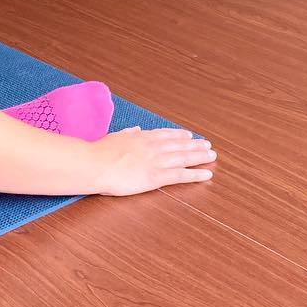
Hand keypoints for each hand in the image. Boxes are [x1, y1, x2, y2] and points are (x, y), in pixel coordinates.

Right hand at [90, 127, 215, 195]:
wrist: (95, 164)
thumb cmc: (99, 152)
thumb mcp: (114, 136)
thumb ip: (127, 133)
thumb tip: (134, 129)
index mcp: (141, 137)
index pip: (165, 135)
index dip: (179, 136)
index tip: (189, 135)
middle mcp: (152, 147)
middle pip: (179, 145)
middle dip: (195, 145)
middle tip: (207, 145)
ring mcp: (155, 161)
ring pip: (183, 157)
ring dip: (199, 156)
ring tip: (211, 156)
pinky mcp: (155, 177)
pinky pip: (180, 175)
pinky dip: (195, 174)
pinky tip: (206, 174)